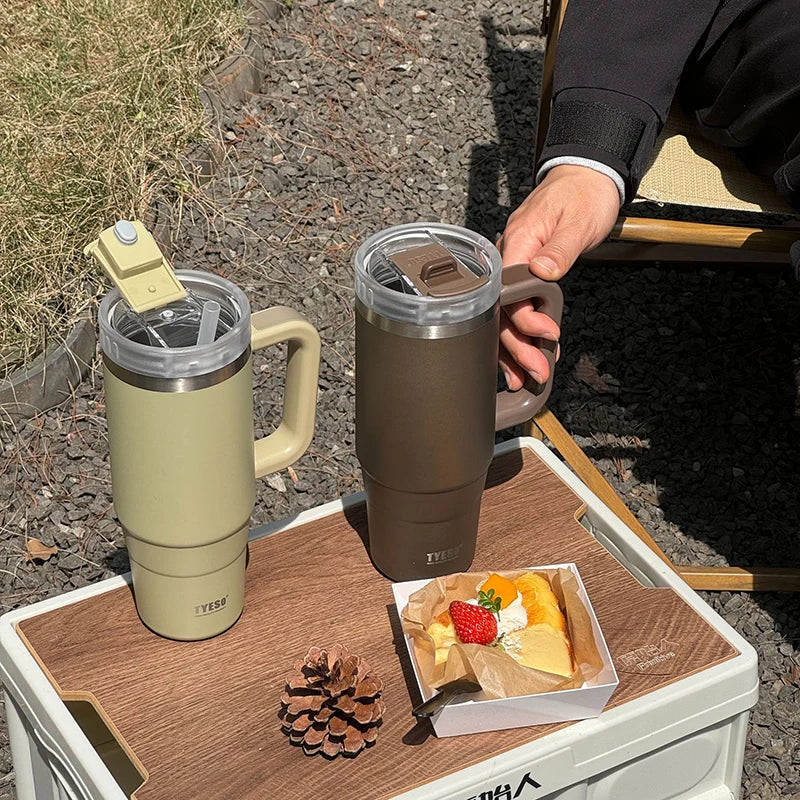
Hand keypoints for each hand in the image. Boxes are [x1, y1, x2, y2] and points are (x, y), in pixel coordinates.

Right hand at [496, 165, 619, 389]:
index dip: (524, 319)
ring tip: (527, 375)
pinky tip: (527, 353)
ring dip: (515, 347)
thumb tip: (542, 273)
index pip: (509, 291)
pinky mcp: (522, 273)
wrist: (585, 178)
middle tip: (537, 370)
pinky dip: (521, 332)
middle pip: (502, 310)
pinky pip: (514, 307)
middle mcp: (508, 257)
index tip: (546, 336)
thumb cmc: (583, 196)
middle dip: (517, 345)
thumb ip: (559, 250)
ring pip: (504, 314)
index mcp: (517, 243)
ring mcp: (513, 266)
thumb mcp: (578, 221)